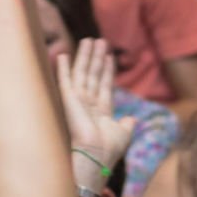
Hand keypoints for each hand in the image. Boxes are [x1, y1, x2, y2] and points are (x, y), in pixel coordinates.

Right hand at [57, 38, 135, 175]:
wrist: (95, 156)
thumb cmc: (109, 149)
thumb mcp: (123, 134)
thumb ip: (127, 124)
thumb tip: (132, 119)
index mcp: (101, 111)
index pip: (104, 85)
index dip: (107, 70)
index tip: (109, 56)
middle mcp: (88, 104)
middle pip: (93, 76)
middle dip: (96, 58)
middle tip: (99, 41)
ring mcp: (77, 101)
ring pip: (82, 73)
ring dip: (86, 56)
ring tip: (90, 40)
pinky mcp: (68, 100)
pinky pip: (65, 80)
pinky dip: (64, 68)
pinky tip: (64, 55)